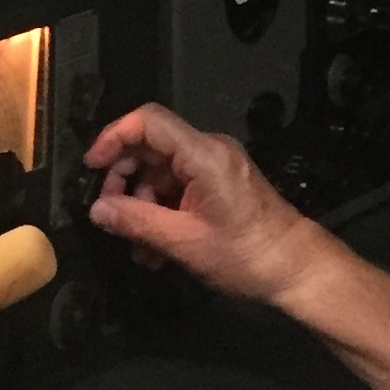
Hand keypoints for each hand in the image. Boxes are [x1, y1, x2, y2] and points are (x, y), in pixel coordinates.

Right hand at [84, 103, 328, 305]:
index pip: (148, 121)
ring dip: (141, 204)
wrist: (296, 268)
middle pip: (150, 146)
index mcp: (203, 154)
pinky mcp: (218, 184)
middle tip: (110, 215)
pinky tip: (153, 248)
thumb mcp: (183, 241)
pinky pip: (178, 187)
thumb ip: (136, 221)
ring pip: (160, 171)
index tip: (92, 166)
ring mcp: (215, 167)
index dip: (113, 137)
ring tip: (135, 245)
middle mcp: (209, 151)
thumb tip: (97, 211)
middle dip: (123, 179)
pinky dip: (160, 211)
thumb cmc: (246, 254)